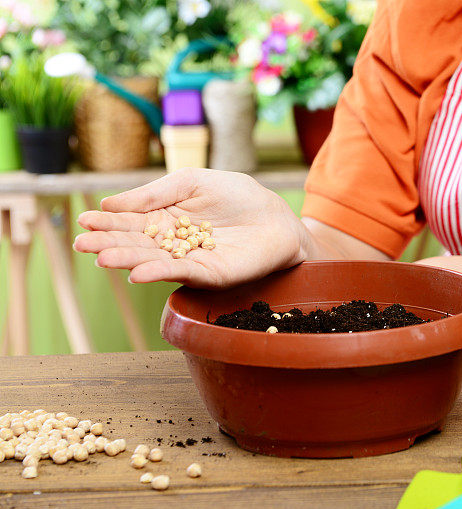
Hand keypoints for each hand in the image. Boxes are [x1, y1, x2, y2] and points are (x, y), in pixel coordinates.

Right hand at [74, 168, 310, 287]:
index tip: (84, 220)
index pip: (130, 222)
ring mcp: (190, 260)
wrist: (277, 216)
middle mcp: (173, 244)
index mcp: (165, 219)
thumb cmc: (237, 195)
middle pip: (136, 244)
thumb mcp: (192, 182)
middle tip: (83, 243)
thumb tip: (110, 202)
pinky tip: (138, 272)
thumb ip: (155, 193)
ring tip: (103, 257)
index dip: (108, 222)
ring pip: (154, 261)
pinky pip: (183, 273)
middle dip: (109, 244)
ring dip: (128, 260)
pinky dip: (160, 273)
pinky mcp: (211, 274)